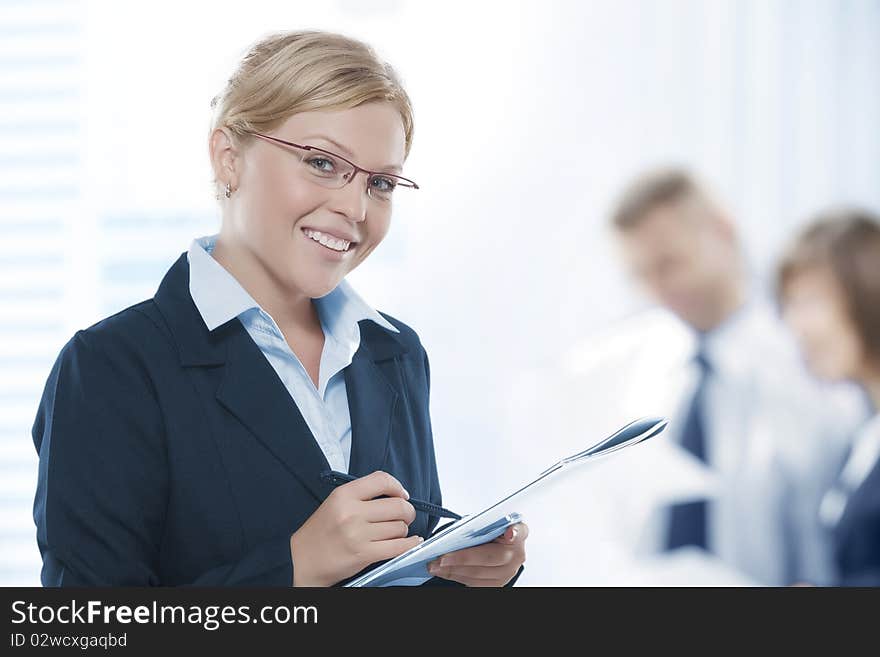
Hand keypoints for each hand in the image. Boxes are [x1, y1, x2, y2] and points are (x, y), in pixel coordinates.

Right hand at [289, 471, 423, 585]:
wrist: (302, 560)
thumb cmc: (321, 531)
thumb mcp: (335, 502)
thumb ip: (362, 494)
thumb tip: (397, 494)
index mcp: (344, 495)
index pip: (382, 480)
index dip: (398, 486)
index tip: (402, 495)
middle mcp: (351, 512)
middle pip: (398, 505)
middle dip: (407, 511)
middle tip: (405, 515)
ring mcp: (357, 534)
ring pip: (400, 527)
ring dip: (403, 531)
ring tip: (394, 532)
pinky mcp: (363, 555)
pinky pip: (398, 547)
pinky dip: (410, 544)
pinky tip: (411, 542)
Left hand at [426, 521, 527, 585]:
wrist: (494, 545)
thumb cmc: (489, 531)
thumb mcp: (487, 521)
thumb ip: (480, 524)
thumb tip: (459, 532)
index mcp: (518, 532)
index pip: (520, 531)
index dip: (515, 532)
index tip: (509, 533)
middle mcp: (517, 554)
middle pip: (491, 558)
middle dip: (463, 558)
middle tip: (442, 557)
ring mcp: (509, 572)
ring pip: (480, 575)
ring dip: (454, 570)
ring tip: (435, 565)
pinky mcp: (498, 584)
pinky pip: (476, 584)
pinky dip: (457, 577)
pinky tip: (444, 571)